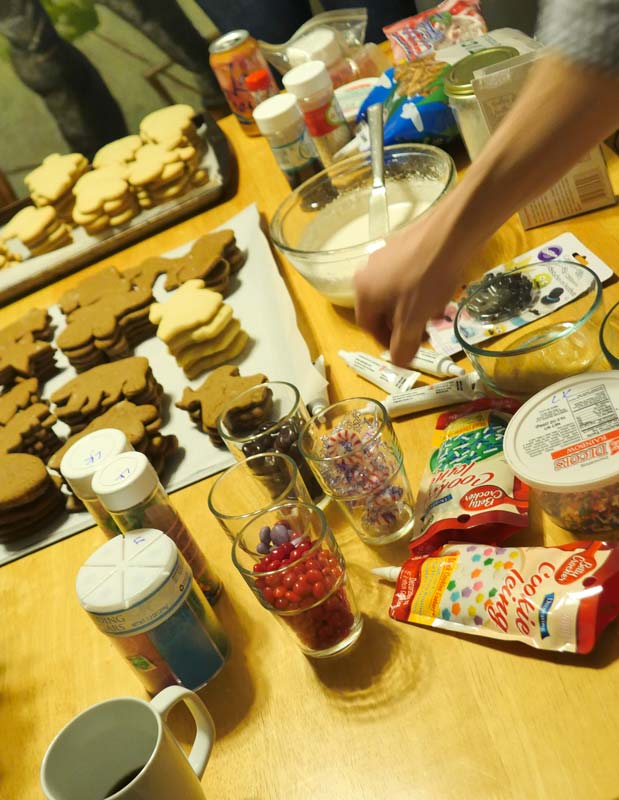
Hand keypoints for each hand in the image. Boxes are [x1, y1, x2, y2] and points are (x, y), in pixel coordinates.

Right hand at [354, 203, 469, 365]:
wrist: (450, 232)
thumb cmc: (426, 280)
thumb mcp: (414, 320)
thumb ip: (404, 346)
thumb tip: (399, 363)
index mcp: (363, 292)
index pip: (368, 327)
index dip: (387, 342)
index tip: (406, 350)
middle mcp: (367, 272)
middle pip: (383, 310)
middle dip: (404, 325)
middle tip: (425, 334)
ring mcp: (385, 256)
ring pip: (397, 293)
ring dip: (415, 309)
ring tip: (437, 314)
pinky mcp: (404, 244)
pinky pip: (408, 276)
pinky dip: (421, 289)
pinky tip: (441, 291)